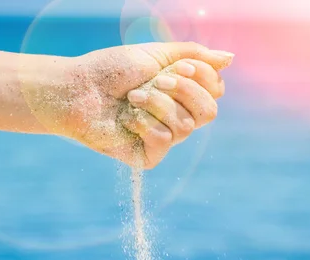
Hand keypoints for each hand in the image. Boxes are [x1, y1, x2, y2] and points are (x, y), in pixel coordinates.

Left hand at [21, 42, 232, 168]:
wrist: (79, 89)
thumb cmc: (112, 69)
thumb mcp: (156, 54)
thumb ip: (194, 55)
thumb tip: (230, 58)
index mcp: (180, 93)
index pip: (215, 91)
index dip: (202, 78)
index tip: (178, 66)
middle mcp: (176, 116)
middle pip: (209, 112)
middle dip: (184, 90)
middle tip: (158, 80)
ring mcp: (162, 137)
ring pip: (186, 126)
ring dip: (157, 103)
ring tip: (132, 97)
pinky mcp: (147, 155)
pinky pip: (164, 141)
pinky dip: (143, 123)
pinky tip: (126, 119)